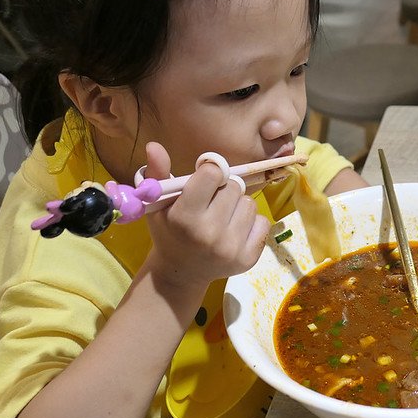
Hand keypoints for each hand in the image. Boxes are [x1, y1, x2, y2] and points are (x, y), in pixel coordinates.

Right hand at [142, 142, 269, 292]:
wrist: (180, 273)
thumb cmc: (168, 231)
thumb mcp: (157, 203)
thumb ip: (157, 172)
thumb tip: (154, 145)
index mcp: (185, 217)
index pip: (213, 173)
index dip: (209, 173)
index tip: (203, 181)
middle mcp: (209, 234)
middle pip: (235, 186)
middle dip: (224, 189)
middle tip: (210, 204)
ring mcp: (231, 249)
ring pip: (250, 203)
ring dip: (238, 206)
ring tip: (221, 218)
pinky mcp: (248, 259)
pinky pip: (263, 221)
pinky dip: (251, 223)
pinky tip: (233, 231)